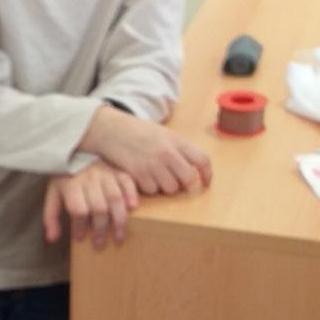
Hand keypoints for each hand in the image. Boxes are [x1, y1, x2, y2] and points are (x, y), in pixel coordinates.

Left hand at [43, 160, 138, 247]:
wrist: (76, 151)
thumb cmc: (65, 177)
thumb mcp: (53, 194)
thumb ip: (51, 216)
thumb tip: (52, 239)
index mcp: (71, 185)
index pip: (78, 210)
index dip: (79, 227)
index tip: (79, 238)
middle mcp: (89, 179)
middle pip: (98, 208)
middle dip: (100, 229)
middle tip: (100, 244)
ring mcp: (105, 173)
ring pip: (115, 198)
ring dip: (119, 220)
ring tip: (119, 236)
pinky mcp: (117, 170)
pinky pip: (127, 182)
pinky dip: (131, 195)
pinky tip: (132, 208)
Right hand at [80, 105, 211, 196]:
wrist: (112, 129)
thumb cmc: (138, 131)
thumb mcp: (163, 133)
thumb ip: (178, 148)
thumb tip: (193, 166)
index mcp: (176, 141)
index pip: (202, 160)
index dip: (207, 174)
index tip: (205, 182)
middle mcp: (167, 153)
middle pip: (188, 179)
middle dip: (185, 185)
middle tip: (179, 183)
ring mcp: (153, 164)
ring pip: (170, 188)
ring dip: (166, 187)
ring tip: (157, 176)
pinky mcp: (138, 174)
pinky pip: (152, 190)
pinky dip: (149, 188)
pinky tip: (143, 177)